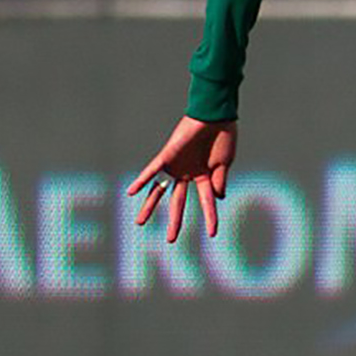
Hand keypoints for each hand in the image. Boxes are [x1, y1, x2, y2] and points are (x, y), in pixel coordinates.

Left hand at [126, 116, 236, 242]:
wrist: (215, 115)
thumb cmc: (224, 136)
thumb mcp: (225, 163)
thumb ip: (220, 181)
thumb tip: (217, 200)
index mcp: (204, 176)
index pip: (206, 202)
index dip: (211, 217)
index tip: (212, 234)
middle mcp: (188, 173)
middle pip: (178, 202)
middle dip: (175, 221)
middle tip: (170, 240)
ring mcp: (176, 166)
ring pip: (160, 190)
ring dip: (150, 205)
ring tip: (139, 222)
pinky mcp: (168, 155)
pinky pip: (152, 170)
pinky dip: (142, 180)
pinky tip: (131, 192)